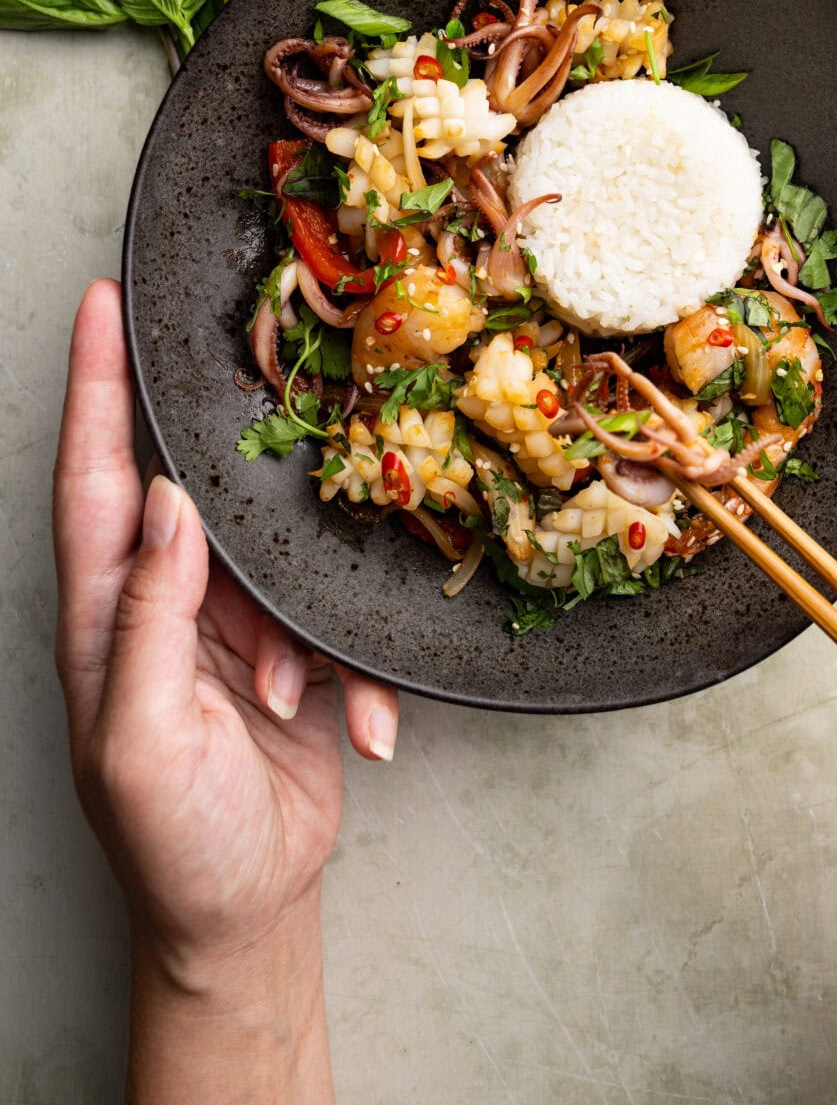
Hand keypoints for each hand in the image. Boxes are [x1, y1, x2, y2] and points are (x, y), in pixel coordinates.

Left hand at [53, 278, 398, 1101]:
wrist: (243, 914)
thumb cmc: (170, 843)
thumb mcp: (142, 739)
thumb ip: (150, 618)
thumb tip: (168, 504)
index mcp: (106, 615)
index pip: (94, 480)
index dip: (91, 390)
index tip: (100, 305)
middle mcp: (167, 602)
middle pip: (202, 498)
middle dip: (236, 470)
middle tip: (273, 392)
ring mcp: (234, 625)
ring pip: (286, 563)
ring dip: (309, 631)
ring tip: (298, 699)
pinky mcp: (299, 653)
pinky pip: (338, 630)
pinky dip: (356, 678)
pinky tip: (362, 728)